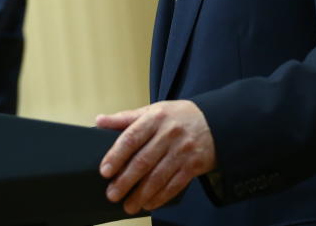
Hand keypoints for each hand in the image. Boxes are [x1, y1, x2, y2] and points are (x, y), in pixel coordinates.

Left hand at [96, 100, 215, 213]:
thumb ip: (126, 117)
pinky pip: (174, 185)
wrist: (216, 122)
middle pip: (143, 161)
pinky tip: (149, 204)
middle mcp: (169, 134)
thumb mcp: (153, 110)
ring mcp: (182, 151)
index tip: (104, 171)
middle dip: (125, 181)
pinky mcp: (193, 165)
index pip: (131, 138)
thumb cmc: (178, 116)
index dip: (116, 155)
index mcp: (155, 118)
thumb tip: (99, 120)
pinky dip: (160, 197)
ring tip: (128, 205)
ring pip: (158, 177)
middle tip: (112, 194)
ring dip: (141, 194)